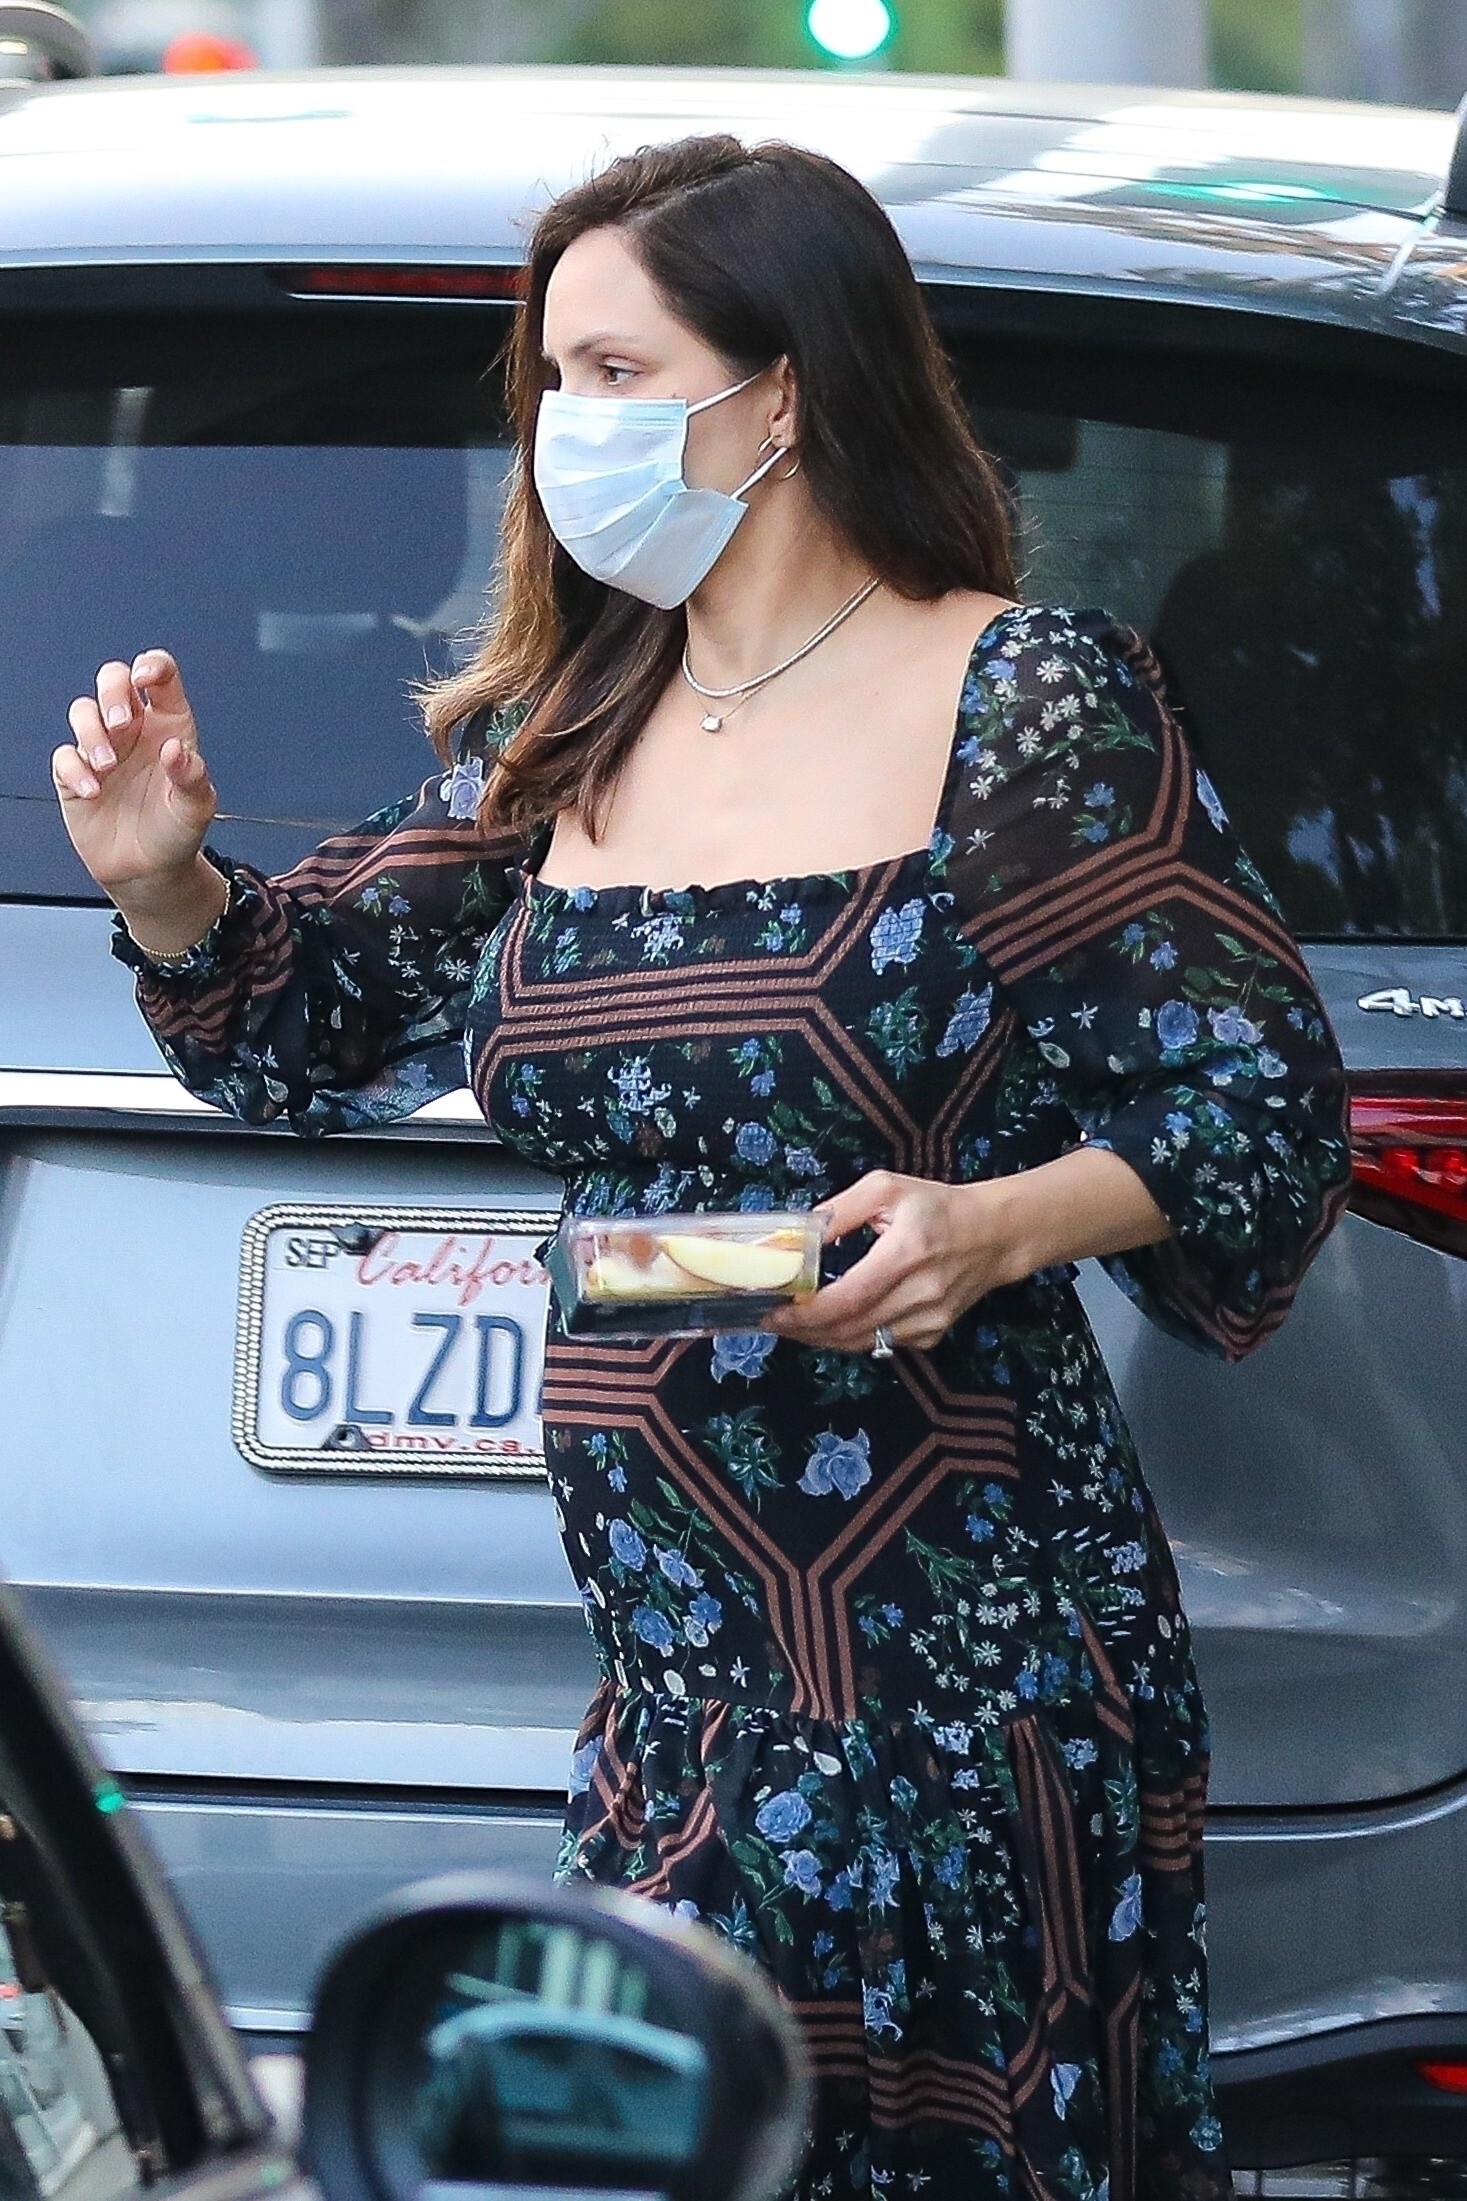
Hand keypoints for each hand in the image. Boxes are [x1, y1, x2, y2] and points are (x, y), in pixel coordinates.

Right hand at [52, 651, 218, 904]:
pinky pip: (64, 755)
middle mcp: (135, 731)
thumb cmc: (177, 832)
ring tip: (107, 767)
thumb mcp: (197, 808)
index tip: (145, 679)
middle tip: (122, 725)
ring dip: (91, 732)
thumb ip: (192, 777)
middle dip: (112, 691)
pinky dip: (74, 768)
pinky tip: (93, 792)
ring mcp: (103, 749)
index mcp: (169, 726)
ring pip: (84, 711)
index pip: (161, 677)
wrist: (149, 871)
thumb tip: (176, 749)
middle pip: (113, 680)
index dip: (152, 666)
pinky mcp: (76, 773)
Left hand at [765, 1170, 1022, 1354]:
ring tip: (794, 1325)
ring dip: (822, 1338)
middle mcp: (922, 1292)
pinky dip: (850, 1338)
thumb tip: (797, 1236)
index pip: (850, 1297)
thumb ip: (839, 1210)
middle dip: (804, 1329)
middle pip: (851, 1327)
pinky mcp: (934, 1334)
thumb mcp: (885, 1189)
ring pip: (863, 1343)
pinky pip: (881, 1344)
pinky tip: (830, 1325)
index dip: (807, 1312)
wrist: (995, 1235)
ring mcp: (931, 1320)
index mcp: (908, 1252)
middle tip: (773, 1319)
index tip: (774, 1310)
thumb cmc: (936, 1207)